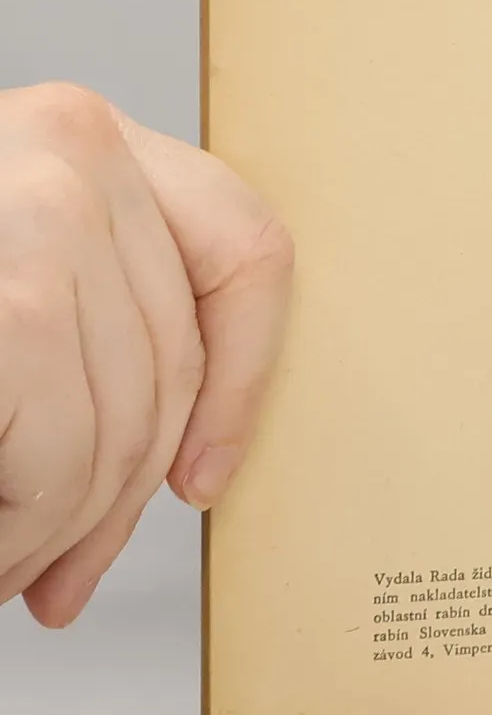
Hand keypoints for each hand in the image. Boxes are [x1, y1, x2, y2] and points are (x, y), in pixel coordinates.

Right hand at [0, 84, 291, 625]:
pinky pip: (53, 451)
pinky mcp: (12, 305)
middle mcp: (71, 148)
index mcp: (79, 138)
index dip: (244, 381)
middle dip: (118, 499)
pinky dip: (16, 524)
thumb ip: (83, 319)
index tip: (201, 478)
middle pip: (174, 364)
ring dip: (52, 527)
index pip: (244, 251)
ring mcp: (36, 207)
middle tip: (57, 577)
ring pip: (116, 424)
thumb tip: (179, 460)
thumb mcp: (2, 272)